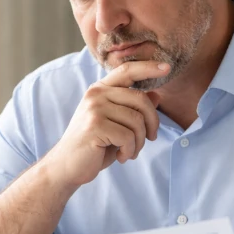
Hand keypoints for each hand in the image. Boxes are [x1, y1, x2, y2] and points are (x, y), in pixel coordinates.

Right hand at [43, 61, 166, 187]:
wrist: (66, 166)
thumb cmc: (94, 145)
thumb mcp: (116, 124)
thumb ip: (133, 109)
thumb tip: (156, 95)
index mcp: (100, 89)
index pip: (127, 71)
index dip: (148, 67)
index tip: (166, 68)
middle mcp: (96, 94)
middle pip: (141, 99)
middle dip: (152, 122)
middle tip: (150, 138)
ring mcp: (94, 109)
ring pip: (137, 121)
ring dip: (139, 142)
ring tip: (129, 151)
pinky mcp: (95, 126)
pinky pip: (128, 136)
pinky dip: (130, 151)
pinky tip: (121, 156)